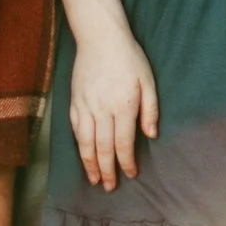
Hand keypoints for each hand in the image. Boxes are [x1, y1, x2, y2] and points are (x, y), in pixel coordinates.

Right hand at [69, 28, 156, 188]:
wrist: (100, 38)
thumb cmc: (128, 58)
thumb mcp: (147, 80)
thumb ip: (150, 110)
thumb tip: (151, 136)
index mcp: (123, 106)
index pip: (123, 143)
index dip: (126, 162)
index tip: (130, 174)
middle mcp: (102, 110)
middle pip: (103, 148)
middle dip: (107, 170)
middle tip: (109, 187)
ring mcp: (85, 107)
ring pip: (85, 143)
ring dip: (90, 164)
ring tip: (93, 180)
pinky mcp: (74, 102)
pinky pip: (75, 130)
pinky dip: (79, 146)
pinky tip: (83, 155)